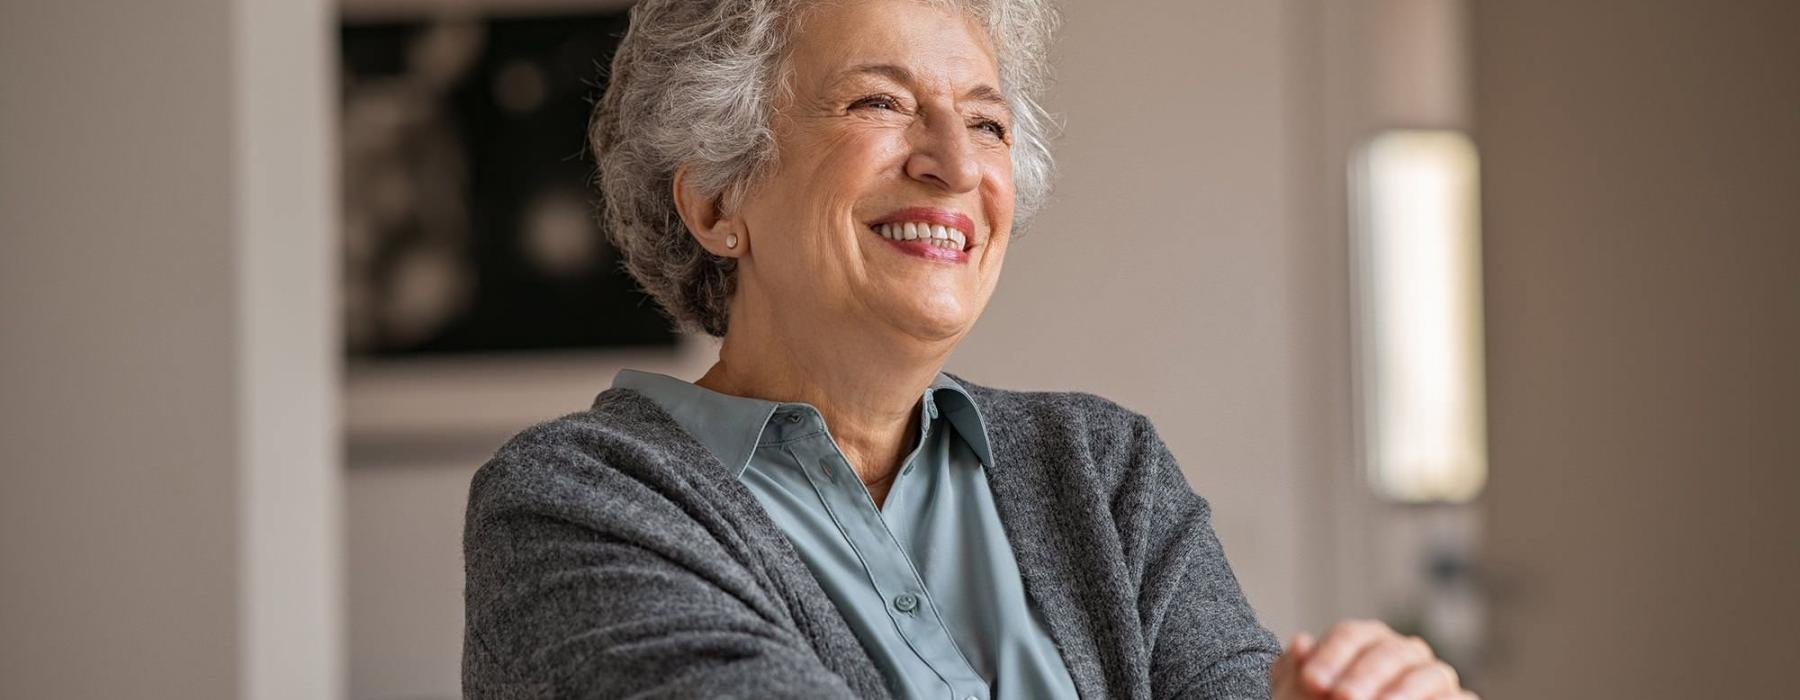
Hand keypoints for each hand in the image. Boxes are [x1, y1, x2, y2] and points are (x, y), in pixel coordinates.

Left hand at [1269, 619, 1476, 699]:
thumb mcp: (1297, 696)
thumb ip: (1294, 673)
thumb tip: (1301, 642)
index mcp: (1366, 640)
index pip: (1352, 635)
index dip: (1332, 656)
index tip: (1312, 682)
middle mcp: (1404, 652)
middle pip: (1389, 652)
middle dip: (1364, 676)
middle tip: (1342, 698)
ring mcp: (1434, 677)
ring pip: (1430, 674)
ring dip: (1405, 691)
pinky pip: (1460, 699)